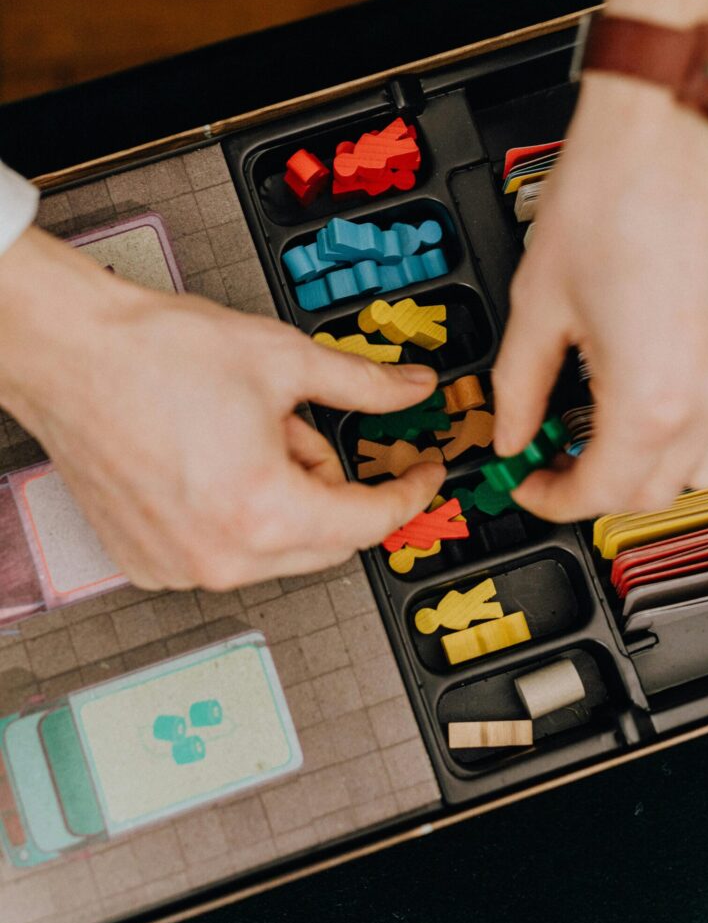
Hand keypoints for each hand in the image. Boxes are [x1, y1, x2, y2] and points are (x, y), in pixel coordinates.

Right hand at [0, 228, 443, 588]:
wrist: (71, 354)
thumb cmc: (155, 355)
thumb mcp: (285, 360)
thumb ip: (364, 385)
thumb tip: (412, 390)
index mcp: (264, 512)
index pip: (370, 521)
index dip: (408, 492)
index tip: (421, 474)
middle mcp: (221, 557)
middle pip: (326, 542)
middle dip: (335, 488)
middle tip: (305, 429)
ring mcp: (179, 568)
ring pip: (276, 549)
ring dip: (285, 499)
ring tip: (245, 435)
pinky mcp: (148, 564)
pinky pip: (224, 553)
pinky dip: (238, 515)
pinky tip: (214, 461)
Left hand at [493, 0, 707, 520]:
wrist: (672, 124)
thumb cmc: (611, 194)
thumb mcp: (538, 302)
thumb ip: (520, 385)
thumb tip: (512, 428)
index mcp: (653, 396)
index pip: (602, 490)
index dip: (554, 498)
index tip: (531, 482)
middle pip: (658, 490)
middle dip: (600, 486)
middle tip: (560, 459)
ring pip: (707, 461)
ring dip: (653, 463)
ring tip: (607, 429)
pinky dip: (695, 422)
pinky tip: (657, 388)